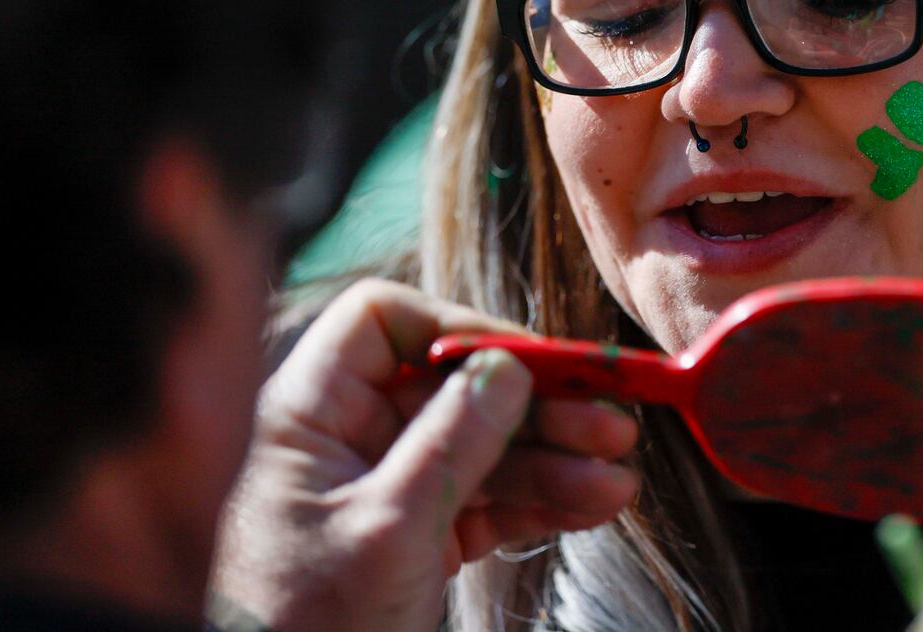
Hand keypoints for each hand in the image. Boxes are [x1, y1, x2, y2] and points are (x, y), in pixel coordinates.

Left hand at [210, 280, 637, 631]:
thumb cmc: (305, 626)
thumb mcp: (388, 529)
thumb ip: (451, 442)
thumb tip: (508, 368)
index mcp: (314, 413)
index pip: (384, 322)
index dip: (458, 329)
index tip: (526, 365)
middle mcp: (351, 437)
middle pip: (456, 385)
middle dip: (538, 406)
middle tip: (608, 425)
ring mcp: (386, 485)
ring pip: (484, 445)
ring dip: (555, 459)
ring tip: (616, 482)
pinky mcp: (415, 533)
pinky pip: (487, 497)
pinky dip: (539, 501)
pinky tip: (590, 506)